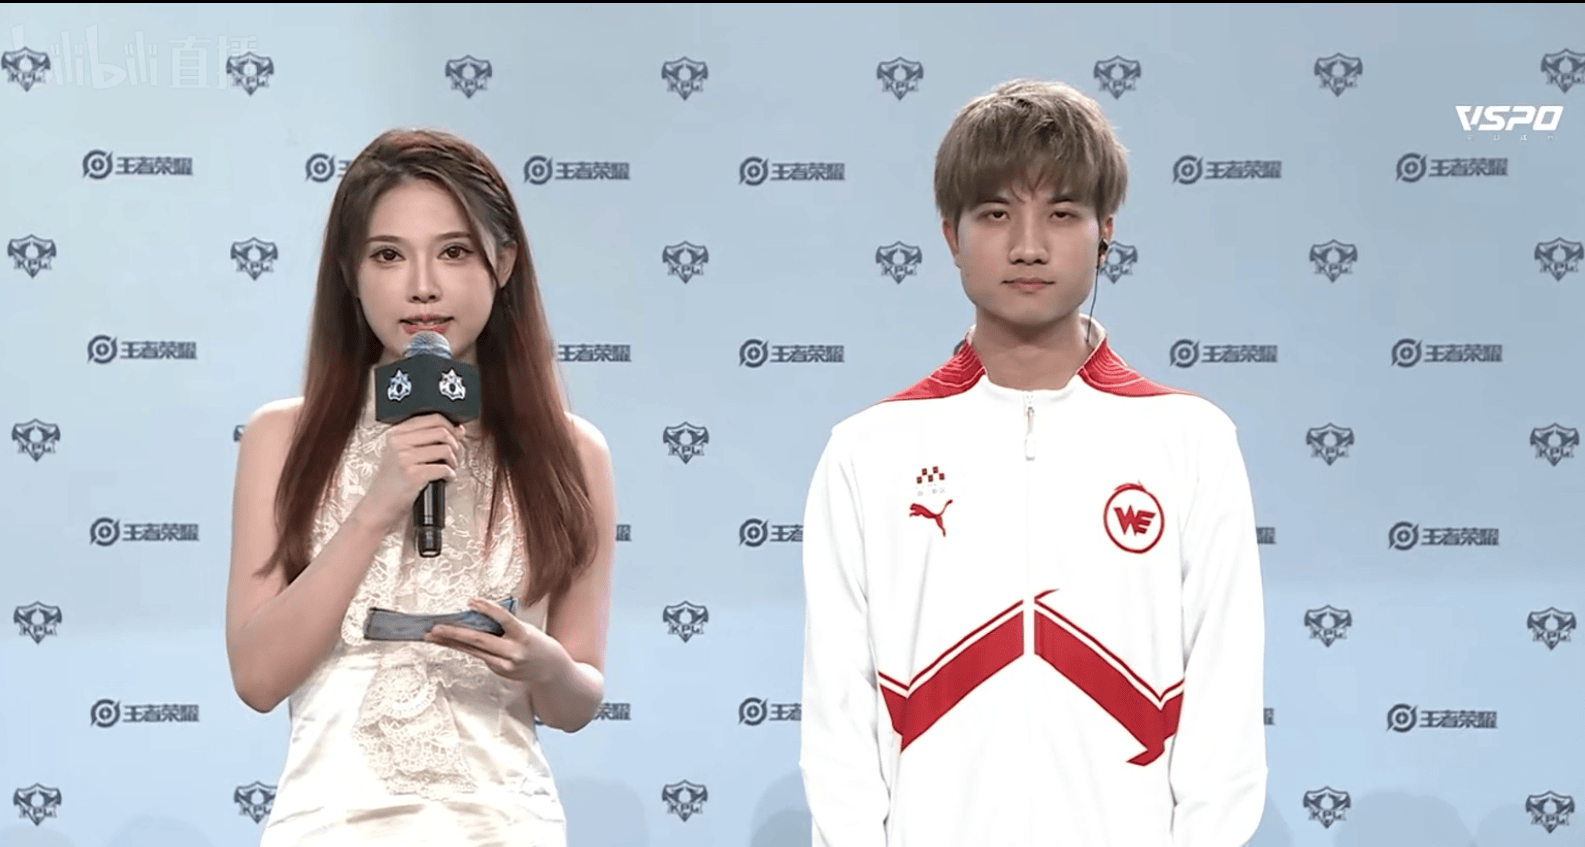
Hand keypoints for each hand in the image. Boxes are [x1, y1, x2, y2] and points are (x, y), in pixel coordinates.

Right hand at [357, 413, 464, 530]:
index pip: (433, 418)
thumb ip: (429, 440)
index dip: (451, 427)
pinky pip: (444, 469)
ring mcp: (405, 458)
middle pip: (442, 431)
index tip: (455, 437)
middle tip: (454, 456)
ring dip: (454, 461)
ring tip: (449, 468)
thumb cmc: (392, 482)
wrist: (377, 506)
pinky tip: (446, 479)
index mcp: (396, 433)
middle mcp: (399, 442)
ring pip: (446, 449)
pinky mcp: (413, 475)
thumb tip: (458, 429)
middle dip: (455, 445)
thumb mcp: (404, 455)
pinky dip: (450, 475)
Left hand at [425, 599, 565, 683]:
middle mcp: (513, 652)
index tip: (471, 601)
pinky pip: (481, 656)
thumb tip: (477, 618)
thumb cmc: (538, 644)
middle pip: (479, 641)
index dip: (487, 609)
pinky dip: (468, 648)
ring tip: (434, 636)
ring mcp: (505, 665)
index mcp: (523, 636)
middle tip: (435, 628)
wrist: (551, 669)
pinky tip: (455, 642)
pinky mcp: (499, 671)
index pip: (504, 619)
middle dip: (454, 633)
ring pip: (473, 651)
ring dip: (451, 642)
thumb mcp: (526, 629)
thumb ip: (505, 626)